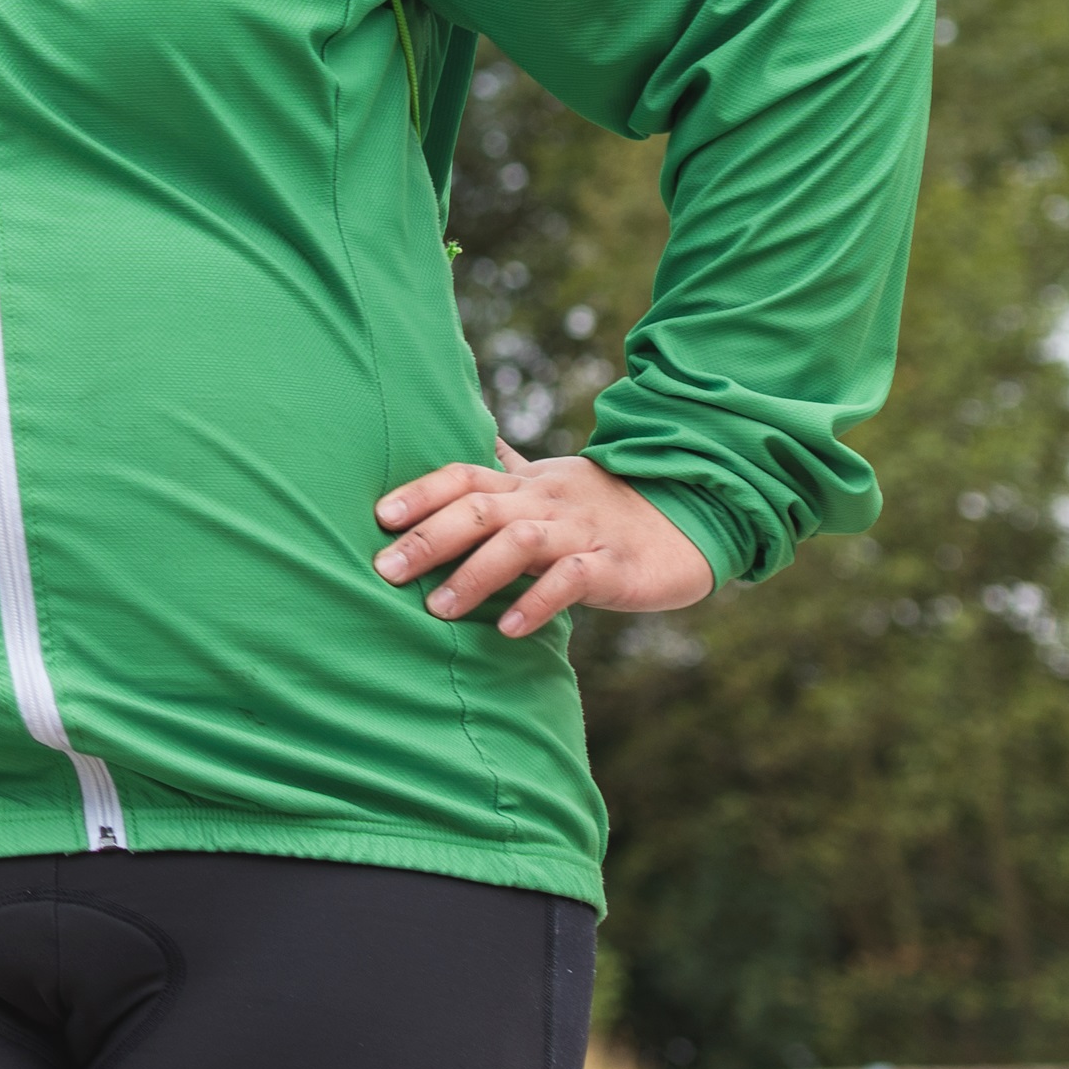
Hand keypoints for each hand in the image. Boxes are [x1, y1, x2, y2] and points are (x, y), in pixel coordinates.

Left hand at [374, 450, 714, 637]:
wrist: (691, 520)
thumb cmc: (602, 509)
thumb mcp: (549, 486)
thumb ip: (505, 472)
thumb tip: (469, 440)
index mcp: (527, 485)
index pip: (465, 476)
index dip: (420, 492)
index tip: (378, 516)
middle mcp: (548, 502)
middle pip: (480, 509)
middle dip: (429, 538)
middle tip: (385, 570)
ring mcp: (582, 532)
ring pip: (520, 542)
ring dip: (474, 574)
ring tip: (437, 608)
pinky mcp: (616, 566)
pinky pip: (573, 580)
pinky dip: (538, 602)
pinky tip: (509, 628)